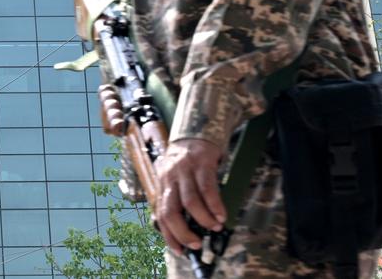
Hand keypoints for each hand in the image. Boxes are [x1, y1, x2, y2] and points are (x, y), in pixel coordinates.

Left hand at [154, 138, 226, 252]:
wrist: (195, 132)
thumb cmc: (185, 162)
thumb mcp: (175, 178)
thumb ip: (176, 199)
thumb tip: (184, 227)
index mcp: (162, 184)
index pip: (160, 214)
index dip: (168, 234)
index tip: (179, 250)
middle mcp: (170, 178)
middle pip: (171, 210)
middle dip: (182, 232)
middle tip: (195, 243)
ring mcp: (184, 170)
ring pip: (190, 201)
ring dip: (203, 219)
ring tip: (214, 227)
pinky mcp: (201, 163)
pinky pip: (207, 188)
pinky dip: (215, 205)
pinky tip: (221, 215)